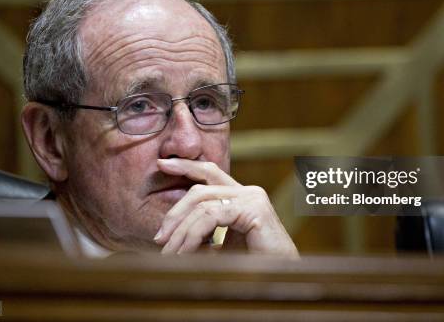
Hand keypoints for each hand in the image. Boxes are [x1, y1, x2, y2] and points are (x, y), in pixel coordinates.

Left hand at [153, 158, 298, 258]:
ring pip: (202, 204)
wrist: (283, 279)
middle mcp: (249, 192)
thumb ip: (202, 236)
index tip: (162, 163)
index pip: (210, 172)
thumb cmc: (254, 266)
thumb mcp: (222, 247)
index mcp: (242, 197)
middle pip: (200, 190)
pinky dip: (193, 236)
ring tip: (169, 253)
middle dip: (174, 213)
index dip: (186, 165)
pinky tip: (185, 253)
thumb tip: (169, 238)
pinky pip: (212, 217)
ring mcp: (252, 198)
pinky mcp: (254, 209)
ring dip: (181, 231)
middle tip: (159, 238)